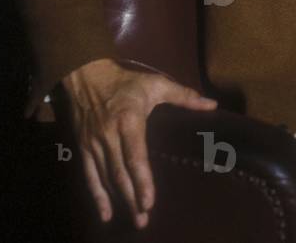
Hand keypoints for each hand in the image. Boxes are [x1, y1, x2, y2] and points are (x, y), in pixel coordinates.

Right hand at [61, 58, 217, 228]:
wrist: (84, 75)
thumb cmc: (124, 81)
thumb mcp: (156, 83)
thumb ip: (184, 96)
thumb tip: (212, 105)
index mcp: (128, 121)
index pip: (135, 157)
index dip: (142, 180)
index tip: (149, 202)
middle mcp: (109, 136)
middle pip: (120, 173)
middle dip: (132, 198)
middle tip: (143, 220)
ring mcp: (94, 144)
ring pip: (106, 178)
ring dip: (119, 201)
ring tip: (133, 219)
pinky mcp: (83, 148)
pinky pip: (89, 175)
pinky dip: (96, 195)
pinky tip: (105, 214)